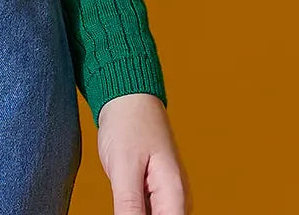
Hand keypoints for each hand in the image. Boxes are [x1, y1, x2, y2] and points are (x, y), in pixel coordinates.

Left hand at [96, 93, 191, 213]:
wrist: (126, 95)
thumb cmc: (127, 123)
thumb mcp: (123, 166)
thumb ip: (128, 205)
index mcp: (175, 193)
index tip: (127, 210)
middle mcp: (176, 197)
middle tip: (121, 201)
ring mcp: (166, 194)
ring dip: (136, 213)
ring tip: (122, 195)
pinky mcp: (153, 190)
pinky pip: (148, 211)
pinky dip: (134, 211)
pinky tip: (121, 204)